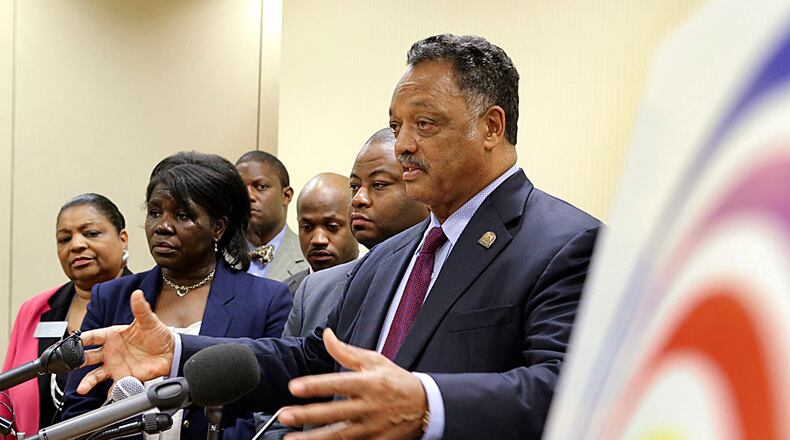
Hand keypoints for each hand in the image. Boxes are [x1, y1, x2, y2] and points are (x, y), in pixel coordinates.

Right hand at [77, 290, 174, 394]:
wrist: (171, 353)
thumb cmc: (157, 335)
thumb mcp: (149, 321)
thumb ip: (141, 308)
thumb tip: (137, 293)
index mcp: (112, 335)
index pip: (92, 336)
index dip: (81, 339)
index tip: (73, 341)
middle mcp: (110, 351)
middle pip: (87, 357)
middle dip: (77, 361)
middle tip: (71, 364)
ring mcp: (115, 366)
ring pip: (95, 375)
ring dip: (87, 382)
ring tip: (82, 387)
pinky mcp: (124, 378)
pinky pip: (113, 387)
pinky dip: (110, 392)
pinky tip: (109, 393)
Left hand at [278, 328, 427, 439]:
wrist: (426, 405)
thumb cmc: (396, 381)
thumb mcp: (375, 361)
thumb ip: (346, 352)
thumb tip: (327, 335)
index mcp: (369, 383)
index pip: (338, 383)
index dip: (315, 386)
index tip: (294, 387)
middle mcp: (370, 406)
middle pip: (334, 412)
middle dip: (307, 415)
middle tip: (284, 415)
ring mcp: (373, 427)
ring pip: (339, 435)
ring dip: (313, 439)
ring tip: (290, 439)